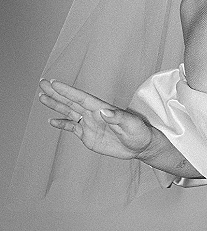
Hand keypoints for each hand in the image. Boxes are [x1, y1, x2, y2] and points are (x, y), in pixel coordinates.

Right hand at [38, 79, 152, 159]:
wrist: (141, 146)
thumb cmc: (139, 132)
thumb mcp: (132, 124)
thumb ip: (118, 118)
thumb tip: (104, 112)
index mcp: (102, 109)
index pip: (81, 98)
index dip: (67, 91)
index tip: (54, 84)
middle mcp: (93, 114)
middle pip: (71, 102)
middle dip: (56, 93)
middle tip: (42, 84)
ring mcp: (90, 124)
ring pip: (69, 112)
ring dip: (56, 105)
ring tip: (42, 97)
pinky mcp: (88, 135)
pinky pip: (72, 127)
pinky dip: (62, 124)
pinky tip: (52, 121)